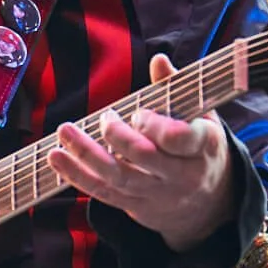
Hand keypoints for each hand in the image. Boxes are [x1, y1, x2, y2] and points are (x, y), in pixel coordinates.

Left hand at [48, 53, 238, 252]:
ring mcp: (158, 193)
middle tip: (104, 118)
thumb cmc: (200, 147)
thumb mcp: (201, 116)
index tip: (139, 113)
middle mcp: (181, 174)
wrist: (209, 202)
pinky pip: (104, 192)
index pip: (178, 138)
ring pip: (118, 177)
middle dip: (117, 136)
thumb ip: (176, 89)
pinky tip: (58, 158)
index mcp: (202, 146)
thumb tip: (159, 60)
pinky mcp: (136, 206)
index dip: (153, 125)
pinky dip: (78, 175)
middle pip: (143, 157)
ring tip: (64, 133)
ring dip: (86, 155)